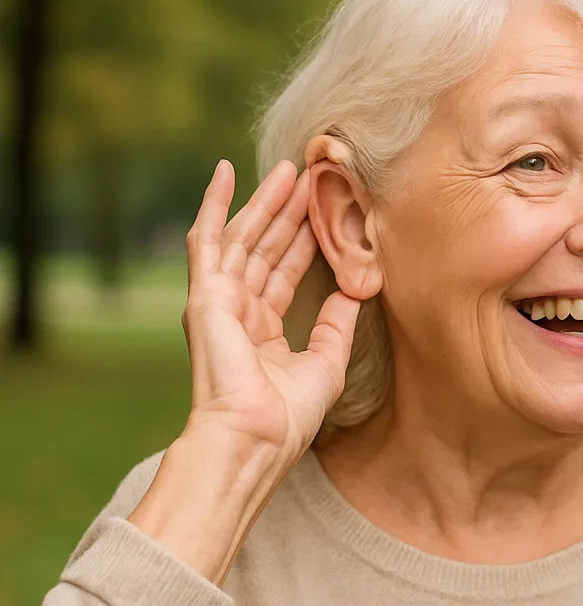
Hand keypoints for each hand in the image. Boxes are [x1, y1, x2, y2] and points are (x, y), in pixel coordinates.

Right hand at [128, 159, 360, 583]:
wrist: (255, 438)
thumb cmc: (288, 416)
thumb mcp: (327, 363)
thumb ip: (337, 325)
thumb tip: (355, 293)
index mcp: (263, 332)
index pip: (286, 274)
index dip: (305, 242)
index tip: (324, 212)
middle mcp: (239, 312)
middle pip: (267, 249)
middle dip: (289, 213)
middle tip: (311, 176)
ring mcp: (219, 301)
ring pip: (245, 238)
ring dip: (266, 202)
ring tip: (289, 167)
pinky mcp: (205, 294)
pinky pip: (208, 239)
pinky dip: (214, 204)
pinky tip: (224, 172)